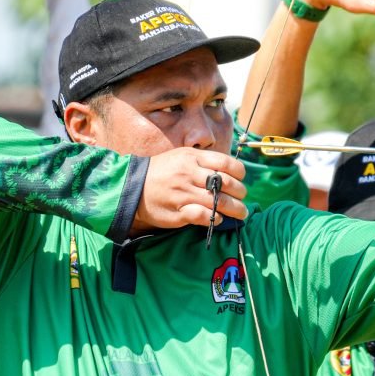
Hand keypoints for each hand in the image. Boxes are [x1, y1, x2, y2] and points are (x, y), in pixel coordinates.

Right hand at [132, 148, 247, 234]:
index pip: (226, 163)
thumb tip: (230, 170)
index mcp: (192, 158)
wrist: (132, 186)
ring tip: (240, 213)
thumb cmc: (162, 172)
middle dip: (240, 193)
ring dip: (235, 209)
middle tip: (242, 199)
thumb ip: (204, 161)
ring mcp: (183, 193)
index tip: (241, 180)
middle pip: (226, 183)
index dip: (239, 173)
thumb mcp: (181, 156)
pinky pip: (203, 216)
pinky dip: (215, 218)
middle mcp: (189, 174)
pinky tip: (218, 219)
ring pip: (218, 201)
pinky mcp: (178, 212)